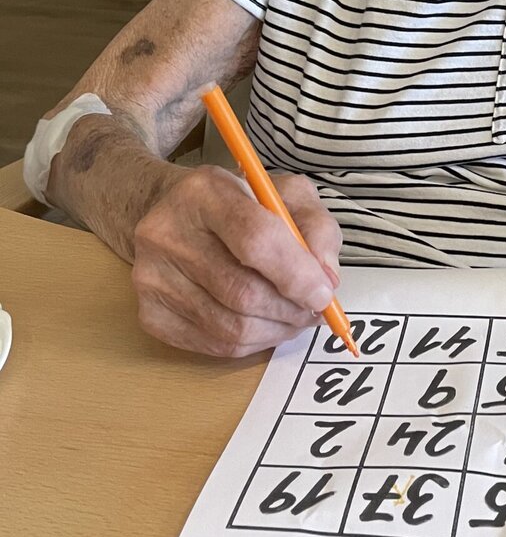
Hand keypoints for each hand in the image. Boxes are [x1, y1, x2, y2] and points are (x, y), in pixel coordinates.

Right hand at [131, 166, 342, 357]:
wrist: (173, 214)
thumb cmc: (241, 203)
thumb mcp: (287, 194)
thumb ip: (316, 229)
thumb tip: (326, 281)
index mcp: (205, 191)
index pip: (255, 239)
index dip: (296, 274)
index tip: (323, 294)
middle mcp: (167, 232)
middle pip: (242, 291)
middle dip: (290, 310)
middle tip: (314, 311)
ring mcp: (152, 276)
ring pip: (230, 326)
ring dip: (275, 330)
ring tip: (294, 318)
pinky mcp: (149, 312)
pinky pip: (213, 345)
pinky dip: (250, 343)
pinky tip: (265, 325)